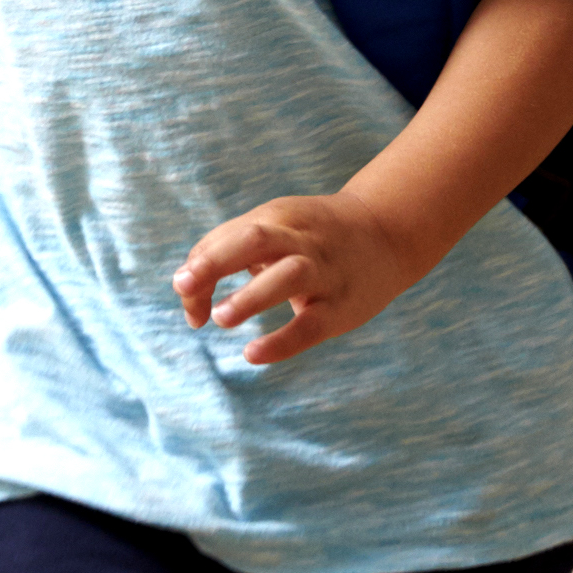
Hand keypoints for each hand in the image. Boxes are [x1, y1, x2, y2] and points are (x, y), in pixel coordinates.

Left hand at [176, 191, 431, 370]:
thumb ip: (227, 254)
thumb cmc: (312, 239)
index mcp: (276, 219)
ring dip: (250, 297)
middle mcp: (300, 240)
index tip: (184, 292)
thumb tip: (189, 300)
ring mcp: (324, 272)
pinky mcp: (341, 306)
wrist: (387, 233)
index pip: (227, 239)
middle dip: (214, 262)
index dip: (198, 267)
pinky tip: (252, 354)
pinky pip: (311, 324)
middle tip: (185, 288)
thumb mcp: (274, 231)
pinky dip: (281, 342)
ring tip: (221, 318)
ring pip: (289, 275)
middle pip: (254, 239)